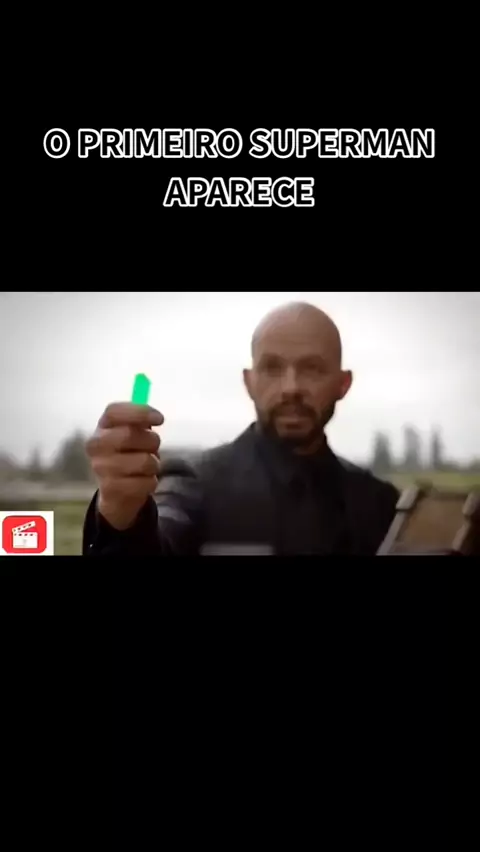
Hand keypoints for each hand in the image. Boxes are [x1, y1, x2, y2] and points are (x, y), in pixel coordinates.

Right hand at [86, 402, 163, 529]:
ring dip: (154, 464)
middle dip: (151, 441)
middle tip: (154, 447)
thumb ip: (141, 421)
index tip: (160, 419)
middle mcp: (96, 445)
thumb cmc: (129, 453)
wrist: (116, 491)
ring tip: (146, 466)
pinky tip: (141, 482)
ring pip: (144, 461)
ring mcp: (100, 468)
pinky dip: (151, 482)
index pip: (114, 412)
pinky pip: (146, 482)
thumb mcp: (134, 432)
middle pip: (130, 435)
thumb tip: (156, 417)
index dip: (139, 412)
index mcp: (102, 426)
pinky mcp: (110, 490)